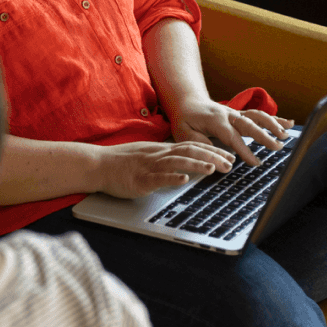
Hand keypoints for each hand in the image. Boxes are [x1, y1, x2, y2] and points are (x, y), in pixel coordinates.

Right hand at [94, 140, 234, 198]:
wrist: (97, 164)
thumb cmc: (120, 161)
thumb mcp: (146, 154)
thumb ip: (165, 157)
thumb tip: (184, 163)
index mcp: (160, 149)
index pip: (191, 146)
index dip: (211, 150)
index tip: (228, 156)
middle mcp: (157, 155)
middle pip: (188, 152)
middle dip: (211, 157)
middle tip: (229, 164)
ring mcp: (148, 166)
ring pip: (176, 162)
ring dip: (195, 165)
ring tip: (212, 169)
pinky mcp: (139, 179)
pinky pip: (157, 178)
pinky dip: (171, 178)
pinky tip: (183, 180)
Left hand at [169, 98, 294, 166]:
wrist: (188, 102)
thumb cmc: (185, 120)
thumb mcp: (183, 133)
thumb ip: (198, 143)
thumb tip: (214, 155)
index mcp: (215, 120)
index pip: (233, 137)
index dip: (245, 150)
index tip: (256, 162)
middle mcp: (228, 114)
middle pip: (250, 125)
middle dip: (264, 136)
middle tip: (277, 147)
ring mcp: (236, 113)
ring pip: (257, 116)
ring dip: (273, 125)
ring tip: (285, 136)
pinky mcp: (240, 114)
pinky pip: (259, 115)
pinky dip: (275, 118)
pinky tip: (289, 123)